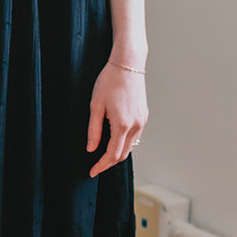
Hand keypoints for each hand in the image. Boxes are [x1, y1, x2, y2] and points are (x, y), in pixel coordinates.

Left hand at [86, 59, 147, 175]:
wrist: (127, 64)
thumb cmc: (109, 81)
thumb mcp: (96, 106)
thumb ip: (94, 130)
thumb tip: (91, 149)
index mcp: (122, 124)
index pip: (112, 154)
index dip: (101, 165)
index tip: (92, 172)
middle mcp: (136, 125)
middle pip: (123, 154)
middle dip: (109, 162)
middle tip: (96, 166)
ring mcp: (142, 121)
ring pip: (130, 146)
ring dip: (117, 153)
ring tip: (103, 155)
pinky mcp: (144, 116)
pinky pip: (135, 136)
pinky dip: (124, 143)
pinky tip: (114, 140)